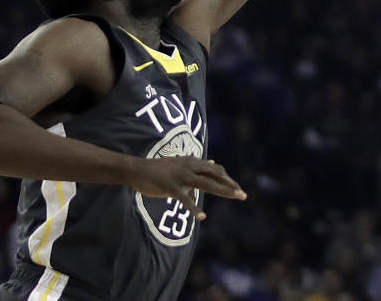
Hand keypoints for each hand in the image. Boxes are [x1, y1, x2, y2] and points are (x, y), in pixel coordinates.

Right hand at [128, 155, 245, 220]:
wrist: (137, 170)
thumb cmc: (158, 169)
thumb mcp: (180, 164)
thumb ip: (196, 165)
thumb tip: (212, 163)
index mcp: (192, 162)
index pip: (215, 169)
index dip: (227, 178)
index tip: (237, 188)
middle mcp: (190, 167)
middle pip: (216, 175)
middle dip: (231, 185)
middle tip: (243, 195)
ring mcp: (181, 177)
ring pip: (207, 183)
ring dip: (224, 190)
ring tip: (237, 196)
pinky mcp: (171, 187)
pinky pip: (185, 199)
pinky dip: (194, 209)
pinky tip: (202, 217)